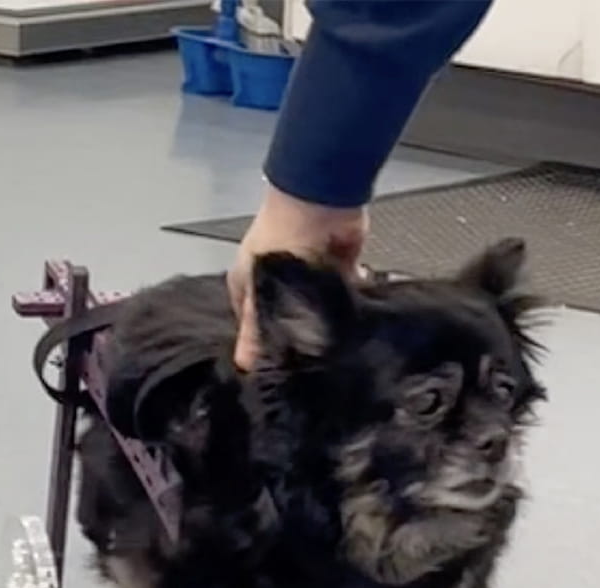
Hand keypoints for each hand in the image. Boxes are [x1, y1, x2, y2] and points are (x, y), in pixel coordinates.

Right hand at [229, 185, 367, 369]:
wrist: (319, 203)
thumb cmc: (279, 241)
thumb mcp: (260, 290)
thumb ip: (256, 329)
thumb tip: (244, 367)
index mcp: (250, 281)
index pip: (251, 323)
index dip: (261, 345)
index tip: (275, 371)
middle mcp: (279, 279)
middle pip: (288, 316)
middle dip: (299, 335)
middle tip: (309, 367)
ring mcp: (310, 273)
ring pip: (318, 308)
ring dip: (327, 322)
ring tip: (334, 353)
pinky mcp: (340, 268)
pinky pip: (346, 294)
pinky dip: (350, 305)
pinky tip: (355, 327)